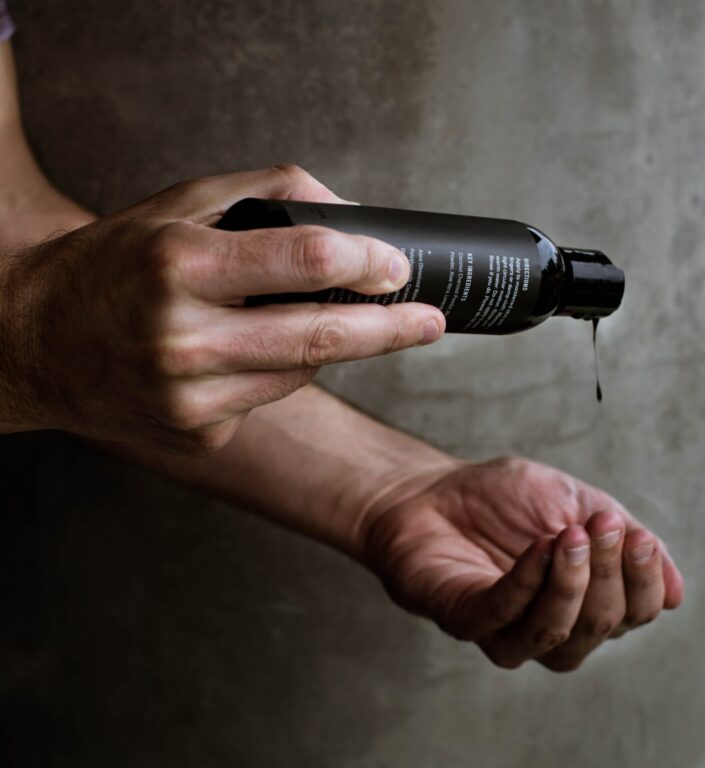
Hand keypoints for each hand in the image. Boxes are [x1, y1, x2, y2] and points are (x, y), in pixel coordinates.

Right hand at [0, 165, 444, 449]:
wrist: (40, 338)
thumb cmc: (118, 263)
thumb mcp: (181, 204)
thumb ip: (270, 195)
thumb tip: (352, 217)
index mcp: (180, 265)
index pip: (304, 261)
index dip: (366, 262)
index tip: (399, 266)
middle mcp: (184, 338)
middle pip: (321, 336)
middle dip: (391, 330)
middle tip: (432, 321)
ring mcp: (190, 397)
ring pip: (300, 371)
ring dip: (330, 346)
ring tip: (329, 319)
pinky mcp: (197, 433)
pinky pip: (270, 397)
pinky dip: (283, 371)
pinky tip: (258, 351)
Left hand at [361, 457, 683, 671]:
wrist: (431, 488)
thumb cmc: (500, 498)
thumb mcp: (571, 502)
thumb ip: (619, 538)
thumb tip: (676, 594)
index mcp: (581, 600)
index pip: (632, 613)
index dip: (644, 582)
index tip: (639, 537)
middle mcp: (547, 625)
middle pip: (599, 626)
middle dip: (609, 575)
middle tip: (601, 526)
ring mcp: (503, 628)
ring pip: (555, 634)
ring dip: (572, 584)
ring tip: (572, 536)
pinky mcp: (462, 617)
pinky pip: (502, 614)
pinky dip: (527, 582)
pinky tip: (539, 547)